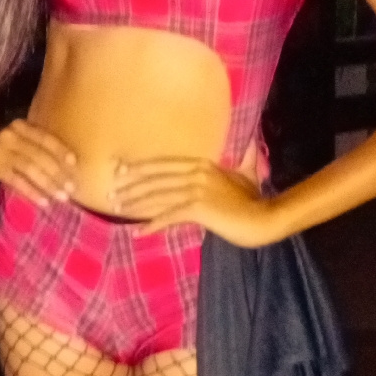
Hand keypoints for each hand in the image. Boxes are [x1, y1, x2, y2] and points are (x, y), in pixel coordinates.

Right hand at [0, 119, 75, 204]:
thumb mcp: (16, 144)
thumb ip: (35, 149)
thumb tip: (64, 169)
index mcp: (21, 126)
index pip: (46, 137)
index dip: (61, 150)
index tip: (75, 164)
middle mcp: (12, 134)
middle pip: (41, 155)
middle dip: (58, 173)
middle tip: (71, 189)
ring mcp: (1, 149)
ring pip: (31, 168)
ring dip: (49, 184)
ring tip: (62, 198)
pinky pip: (18, 180)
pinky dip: (32, 192)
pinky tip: (43, 202)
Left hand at [110, 156, 276, 246]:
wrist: (265, 218)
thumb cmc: (255, 199)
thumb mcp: (247, 174)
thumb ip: (243, 159)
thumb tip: (251, 143)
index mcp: (203, 164)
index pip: (164, 163)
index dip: (140, 167)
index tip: (120, 170)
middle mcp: (197, 173)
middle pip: (155, 178)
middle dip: (130, 185)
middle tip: (110, 193)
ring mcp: (197, 190)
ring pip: (157, 196)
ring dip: (134, 204)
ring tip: (117, 210)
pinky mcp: (198, 208)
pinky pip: (168, 216)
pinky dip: (151, 224)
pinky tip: (138, 232)